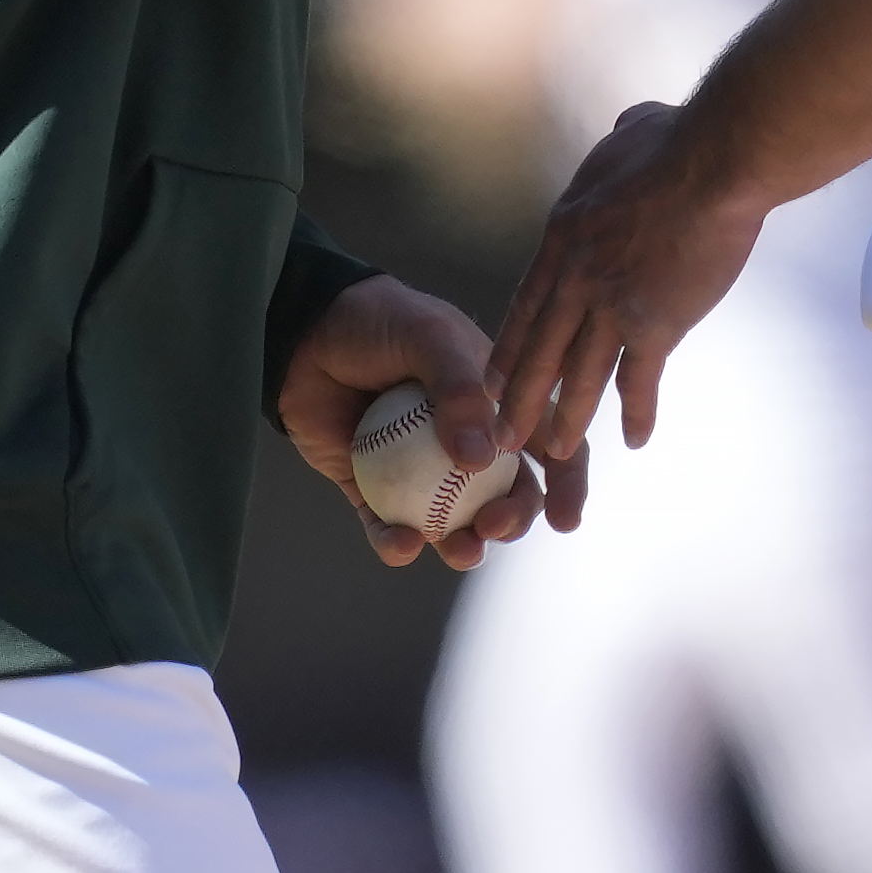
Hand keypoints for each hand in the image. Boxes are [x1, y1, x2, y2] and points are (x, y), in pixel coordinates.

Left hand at [276, 274, 582, 567]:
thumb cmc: (379, 322)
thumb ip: (458, 390)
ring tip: (461, 550)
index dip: (567, 483)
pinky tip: (399, 544)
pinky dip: (397, 543)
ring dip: (464, 545)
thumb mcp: (429, 337)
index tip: (566, 518)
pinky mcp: (373, 491)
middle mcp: (467, 442)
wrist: (304, 331)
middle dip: (514, 519)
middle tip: (495, 525)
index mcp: (497, 402)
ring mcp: (421, 471)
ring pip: (455, 522)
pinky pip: (390, 527)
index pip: (547, 443)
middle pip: (508, 494)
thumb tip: (480, 461)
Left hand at [489, 102, 771, 462]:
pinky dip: (637, 412)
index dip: (509, 347)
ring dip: (568, 418)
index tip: (491, 379)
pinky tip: (635, 439)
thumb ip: (620, 135)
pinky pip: (640, 380)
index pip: (526, 304)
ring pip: (580, 376)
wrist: (716, 162)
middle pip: (539, 351)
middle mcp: (576, 278)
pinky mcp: (655, 324)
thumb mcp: (632, 130)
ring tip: (558, 451)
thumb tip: (628, 123)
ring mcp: (612, 305)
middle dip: (517, 399)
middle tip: (500, 437)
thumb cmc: (681, 139)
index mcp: (565, 235)